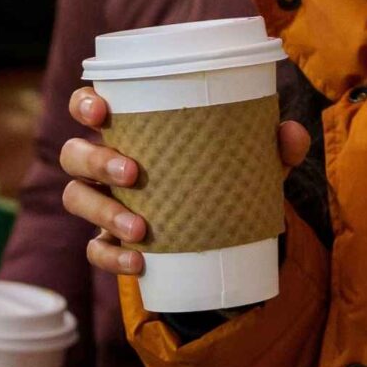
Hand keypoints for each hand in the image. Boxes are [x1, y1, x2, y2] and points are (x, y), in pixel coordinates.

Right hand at [59, 87, 311, 277]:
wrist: (222, 237)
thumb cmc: (222, 177)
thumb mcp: (251, 161)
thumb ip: (274, 146)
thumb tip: (291, 134)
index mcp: (131, 129)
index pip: (88, 107)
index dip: (85, 104)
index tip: (101, 110)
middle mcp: (106, 164)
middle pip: (75, 155)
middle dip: (96, 160)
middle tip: (132, 172)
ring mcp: (103, 204)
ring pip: (77, 200)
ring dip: (103, 211)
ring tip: (140, 228)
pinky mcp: (111, 243)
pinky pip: (96, 250)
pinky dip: (112, 256)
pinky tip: (139, 262)